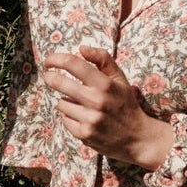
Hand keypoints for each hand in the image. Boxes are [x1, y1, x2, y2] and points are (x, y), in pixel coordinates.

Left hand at [43, 47, 174, 166]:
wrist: (138, 137)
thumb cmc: (126, 104)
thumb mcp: (120, 79)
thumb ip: (103, 59)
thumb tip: (81, 48)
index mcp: (105, 84)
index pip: (73, 64)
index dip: (56, 59)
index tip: (49, 61)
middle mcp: (96, 101)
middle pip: (59, 83)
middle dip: (50, 77)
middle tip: (49, 76)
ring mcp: (90, 119)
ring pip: (61, 102)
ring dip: (66, 100)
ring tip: (80, 104)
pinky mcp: (84, 134)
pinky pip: (65, 119)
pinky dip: (70, 116)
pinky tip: (83, 117)